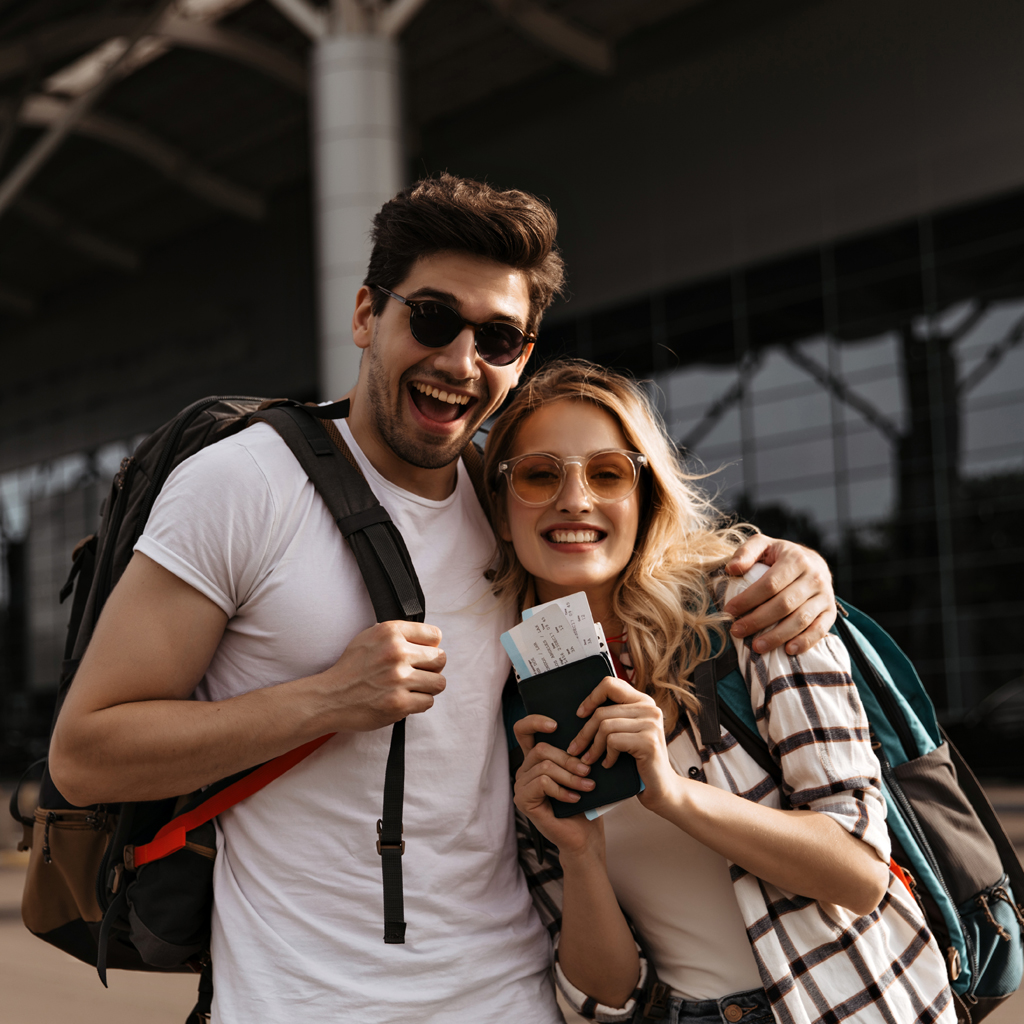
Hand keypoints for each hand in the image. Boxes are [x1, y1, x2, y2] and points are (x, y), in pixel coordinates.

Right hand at [314, 620, 445, 731]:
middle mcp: (396, 652)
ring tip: (412, 688)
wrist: (330, 697)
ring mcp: (398, 679)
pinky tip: (404, 700)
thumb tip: (429, 640)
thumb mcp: (369, 637)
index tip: (422, 654)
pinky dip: (419, 703)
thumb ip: (397, 634)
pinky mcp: (399, 703)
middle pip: (441, 659)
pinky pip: (428, 702)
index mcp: (390, 632)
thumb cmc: (351, 668)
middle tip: (417, 674)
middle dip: (432, 668)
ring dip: (428, 687)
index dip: (431, 646)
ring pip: (439, 682)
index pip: (435, 635)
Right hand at [513, 714, 601, 856]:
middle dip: (569, 759)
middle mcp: (524, 770)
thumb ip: (573, 753)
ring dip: (570, 777)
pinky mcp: (523, 801)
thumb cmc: (585, 804)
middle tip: (587, 772)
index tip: (556, 725)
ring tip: (588, 786)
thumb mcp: (580, 772)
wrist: (584, 837)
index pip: (523, 730)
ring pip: (545, 766)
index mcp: (536, 760)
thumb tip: (584, 732)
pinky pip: (543, 783)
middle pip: (541, 749)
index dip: (535, 721)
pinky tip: (575, 799)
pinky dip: (562, 790)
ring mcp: (521, 786)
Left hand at [569, 677, 682, 813]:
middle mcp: (650, 708)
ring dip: (593, 747)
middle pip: (602, 711)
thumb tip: (581, 709)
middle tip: (575, 749)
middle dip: (584, 733)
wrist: (661, 787)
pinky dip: (606, 755)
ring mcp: (651, 724)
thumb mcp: (626, 732)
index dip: (591, 697)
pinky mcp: (648, 741)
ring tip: (589, 759)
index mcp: (643, 701)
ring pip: (605, 726)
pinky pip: (613, 741)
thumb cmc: (638, 760)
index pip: (610, 684)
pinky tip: (608, 764)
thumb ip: (614, 716)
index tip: (580, 714)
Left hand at [724, 536, 835, 654]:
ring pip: (800, 620)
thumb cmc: (780, 556)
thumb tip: (732, 569)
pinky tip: (788, 650)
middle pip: (784, 604)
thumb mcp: (763, 545)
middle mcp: (814, 577)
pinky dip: (805, 642)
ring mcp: (825, 595)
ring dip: (777, 636)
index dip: (748, 599)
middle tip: (736, 631)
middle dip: (757, 620)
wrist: (812, 561)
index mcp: (796, 559)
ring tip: (756, 646)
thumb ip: (745, 553)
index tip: (729, 611)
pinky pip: (820, 630)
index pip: (770, 584)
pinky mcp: (830, 611)